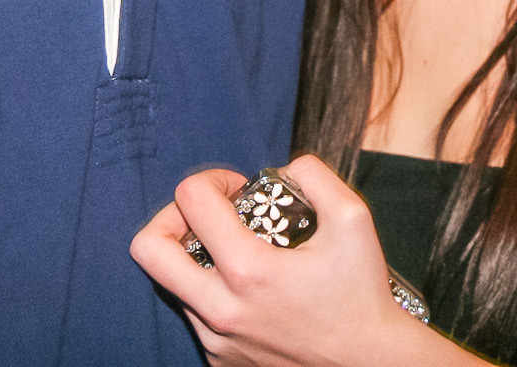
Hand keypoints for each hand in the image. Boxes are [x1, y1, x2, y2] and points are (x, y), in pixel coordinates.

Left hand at [132, 155, 457, 366]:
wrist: (368, 362)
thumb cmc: (360, 293)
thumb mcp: (353, 217)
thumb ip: (315, 175)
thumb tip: (283, 169)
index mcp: (249, 270)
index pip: (190, 199)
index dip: (213, 180)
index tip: (240, 190)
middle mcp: (221, 309)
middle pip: (148, 248)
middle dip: (171, 217)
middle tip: (208, 218)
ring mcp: (215, 339)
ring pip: (173, 284)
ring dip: (199, 258)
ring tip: (241, 254)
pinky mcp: (219, 359)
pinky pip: (197, 315)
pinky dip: (217, 293)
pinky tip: (254, 291)